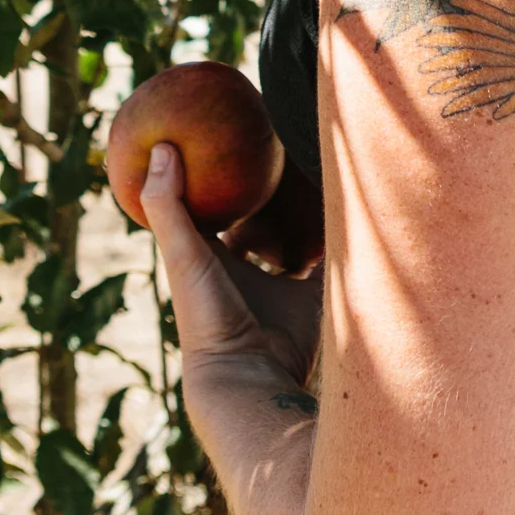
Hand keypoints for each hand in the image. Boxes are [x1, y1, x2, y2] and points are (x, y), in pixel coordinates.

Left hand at [141, 141, 322, 391]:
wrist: (250, 373)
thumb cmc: (206, 314)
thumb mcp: (183, 254)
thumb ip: (168, 205)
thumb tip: (161, 146)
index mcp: (213, 256)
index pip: (214, 209)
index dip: (218, 180)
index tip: (228, 141)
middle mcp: (247, 269)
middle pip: (257, 222)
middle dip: (267, 193)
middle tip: (283, 149)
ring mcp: (282, 284)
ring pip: (295, 239)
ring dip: (305, 215)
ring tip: (322, 170)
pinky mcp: (314, 296)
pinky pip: (330, 259)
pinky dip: (339, 238)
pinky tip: (353, 205)